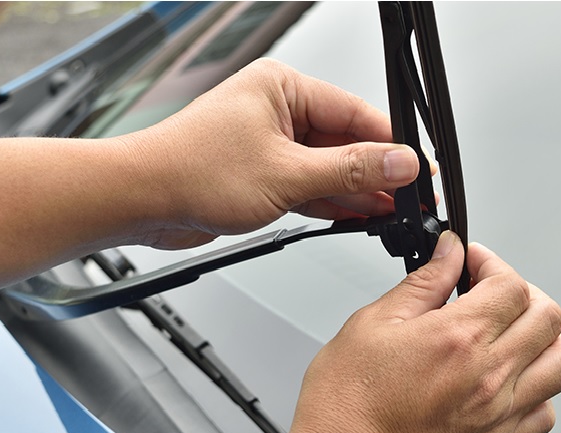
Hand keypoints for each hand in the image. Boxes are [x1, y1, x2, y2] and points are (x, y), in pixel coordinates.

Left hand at [122, 58, 424, 248]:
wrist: (140, 200)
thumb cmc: (191, 171)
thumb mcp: (287, 173)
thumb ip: (351, 170)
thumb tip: (399, 163)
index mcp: (282, 88)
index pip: (356, 114)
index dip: (392, 145)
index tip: (420, 170)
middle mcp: (277, 111)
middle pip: (346, 142)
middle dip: (378, 173)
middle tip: (411, 198)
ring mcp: (270, 144)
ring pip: (329, 167)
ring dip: (358, 191)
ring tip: (393, 213)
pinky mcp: (263, 174)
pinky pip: (310, 185)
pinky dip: (331, 202)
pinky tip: (360, 216)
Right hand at [284, 231, 560, 432]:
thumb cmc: (348, 406)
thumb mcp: (372, 324)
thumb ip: (422, 284)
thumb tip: (449, 255)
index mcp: (459, 338)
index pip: (512, 284)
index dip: (492, 264)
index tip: (472, 266)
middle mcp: (490, 375)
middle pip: (549, 317)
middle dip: (524, 295)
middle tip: (492, 296)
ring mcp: (500, 413)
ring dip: (544, 341)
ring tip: (513, 336)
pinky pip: (547, 413)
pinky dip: (538, 391)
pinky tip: (509, 383)